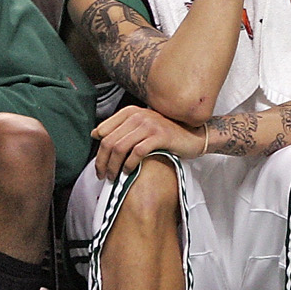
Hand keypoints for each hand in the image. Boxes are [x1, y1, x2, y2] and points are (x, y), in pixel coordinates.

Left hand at [91, 104, 205, 180]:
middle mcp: (138, 116)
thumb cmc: (167, 134)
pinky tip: (128, 172)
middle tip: (102, 176)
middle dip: (102, 162)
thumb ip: (121, 128)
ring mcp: (150, 125)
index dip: (98, 151)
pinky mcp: (160, 136)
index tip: (99, 165)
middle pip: (109, 141)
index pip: (103, 130)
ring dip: (113, 166)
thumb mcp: (142, 127)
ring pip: (120, 148)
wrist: (194, 136)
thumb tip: (96, 133)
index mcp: (131, 112)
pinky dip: (129, 165)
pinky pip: (137, 152)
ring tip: (113, 177)